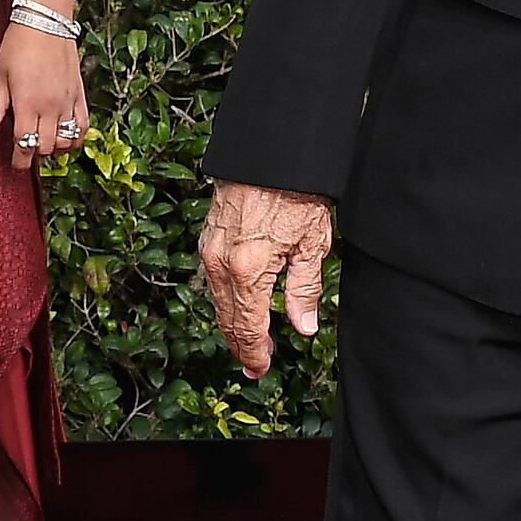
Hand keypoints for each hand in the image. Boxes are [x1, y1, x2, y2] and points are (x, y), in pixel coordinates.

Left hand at [0, 25, 86, 174]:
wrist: (46, 21)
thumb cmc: (18, 45)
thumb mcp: (0, 76)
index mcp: (27, 104)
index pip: (25, 145)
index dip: (20, 161)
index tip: (16, 165)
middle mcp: (50, 107)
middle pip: (45, 147)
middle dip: (34, 154)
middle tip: (25, 149)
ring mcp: (67, 101)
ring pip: (66, 141)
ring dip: (54, 148)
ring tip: (44, 142)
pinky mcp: (79, 94)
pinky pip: (83, 126)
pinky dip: (76, 137)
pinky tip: (66, 136)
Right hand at [196, 181, 333, 378]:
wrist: (271, 150)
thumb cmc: (295, 190)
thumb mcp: (312, 243)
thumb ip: (304, 290)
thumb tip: (303, 326)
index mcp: (249, 270)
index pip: (248, 327)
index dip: (254, 354)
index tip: (260, 369)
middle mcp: (221, 263)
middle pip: (228, 319)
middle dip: (241, 345)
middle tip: (254, 365)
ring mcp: (209, 249)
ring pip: (216, 301)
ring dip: (232, 323)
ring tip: (248, 340)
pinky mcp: (207, 237)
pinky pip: (211, 279)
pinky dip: (224, 298)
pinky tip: (237, 304)